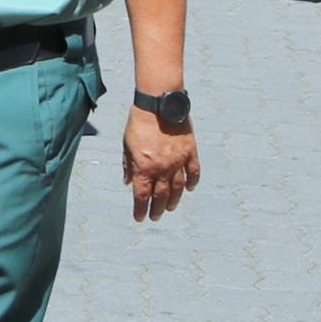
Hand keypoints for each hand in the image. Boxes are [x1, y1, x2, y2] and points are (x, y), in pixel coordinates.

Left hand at [119, 106, 196, 220]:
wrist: (158, 104)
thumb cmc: (138, 123)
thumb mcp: (126, 145)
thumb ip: (128, 165)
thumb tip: (127, 182)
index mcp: (144, 167)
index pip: (142, 196)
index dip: (140, 209)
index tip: (139, 218)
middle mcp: (162, 168)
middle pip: (160, 196)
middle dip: (157, 209)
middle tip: (155, 216)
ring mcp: (178, 161)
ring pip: (178, 188)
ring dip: (174, 201)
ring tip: (171, 208)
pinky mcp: (190, 152)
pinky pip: (194, 172)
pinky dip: (192, 182)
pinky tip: (189, 189)